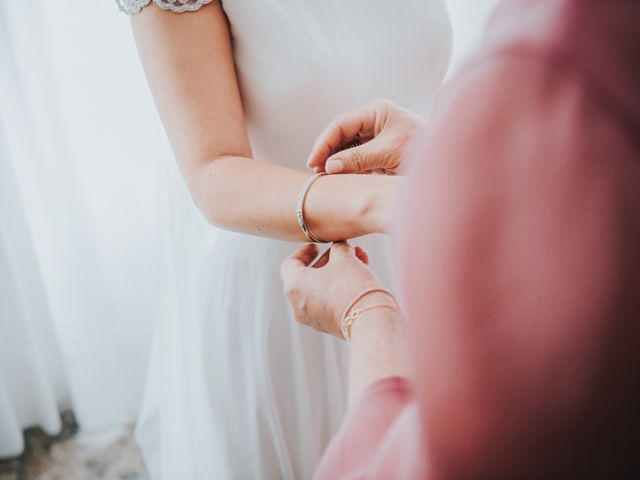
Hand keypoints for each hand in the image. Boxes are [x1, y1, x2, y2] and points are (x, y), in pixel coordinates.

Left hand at [280, 242, 384, 337]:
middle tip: (344, 250)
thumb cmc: (352, 286)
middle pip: (309, 276)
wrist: (369, 321)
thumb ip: (339, 247)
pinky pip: (329, 301)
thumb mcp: (344, 258)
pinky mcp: (328, 325)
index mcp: (294, 286)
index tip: (317, 245)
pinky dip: (340, 288)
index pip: (290, 263)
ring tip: (360, 258)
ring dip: (339, 271)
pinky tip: (362, 274)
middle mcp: (298, 305)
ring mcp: (312, 318)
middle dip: (329, 260)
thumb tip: (340, 246)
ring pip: (322, 288)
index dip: (304, 251)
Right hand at [307, 98, 424, 174]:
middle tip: (316, 172)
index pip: (341, 124)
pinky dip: (345, 168)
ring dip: (335, 162)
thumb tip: (329, 166)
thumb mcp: (388, 154)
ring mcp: (375, 136)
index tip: (313, 161)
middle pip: (340, 135)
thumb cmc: (422, 151)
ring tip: (324, 177)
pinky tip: (337, 178)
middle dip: (327, 153)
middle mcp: (373, 121)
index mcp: (376, 111)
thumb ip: (358, 158)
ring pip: (346, 148)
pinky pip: (355, 158)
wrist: (446, 165)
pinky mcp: (378, 152)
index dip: (324, 142)